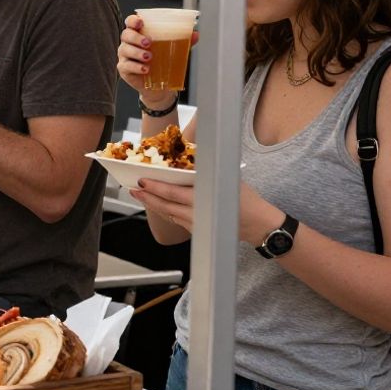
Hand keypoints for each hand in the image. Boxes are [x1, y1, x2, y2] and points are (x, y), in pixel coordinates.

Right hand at [117, 14, 199, 106]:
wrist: (159, 87)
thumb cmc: (164, 64)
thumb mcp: (174, 51)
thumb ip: (183, 41)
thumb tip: (196, 34)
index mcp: (139, 34)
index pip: (130, 23)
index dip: (133, 20)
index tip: (140, 22)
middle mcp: (129, 43)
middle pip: (126, 35)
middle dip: (136, 37)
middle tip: (149, 43)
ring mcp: (124, 56)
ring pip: (125, 49)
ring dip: (137, 52)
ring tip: (149, 57)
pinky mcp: (124, 69)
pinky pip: (126, 65)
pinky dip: (136, 67)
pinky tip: (146, 69)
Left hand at [131, 179, 281, 242]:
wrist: (257, 224)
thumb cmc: (244, 199)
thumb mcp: (226, 178)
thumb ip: (205, 171)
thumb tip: (186, 159)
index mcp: (202, 198)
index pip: (172, 193)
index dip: (155, 188)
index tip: (142, 181)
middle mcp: (196, 213)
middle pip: (164, 205)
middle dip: (146, 196)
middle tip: (133, 188)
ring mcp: (195, 224)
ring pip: (167, 214)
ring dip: (152, 204)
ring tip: (140, 195)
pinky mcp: (196, 230)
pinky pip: (175, 219)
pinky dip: (164, 211)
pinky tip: (157, 204)